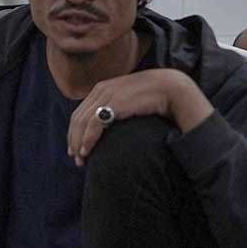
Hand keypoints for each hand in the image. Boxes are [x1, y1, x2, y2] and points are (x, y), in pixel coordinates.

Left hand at [67, 68, 209, 165]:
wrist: (172, 88)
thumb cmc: (154, 96)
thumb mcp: (129, 100)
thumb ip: (117, 107)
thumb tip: (111, 124)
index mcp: (102, 88)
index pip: (80, 112)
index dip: (75, 131)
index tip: (74, 148)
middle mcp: (101, 90)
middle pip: (78, 119)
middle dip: (73, 140)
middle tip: (75, 158)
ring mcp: (107, 96)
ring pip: (83, 123)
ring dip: (78, 143)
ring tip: (81, 159)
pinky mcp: (115, 104)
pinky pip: (94, 124)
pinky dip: (88, 139)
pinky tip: (87, 151)